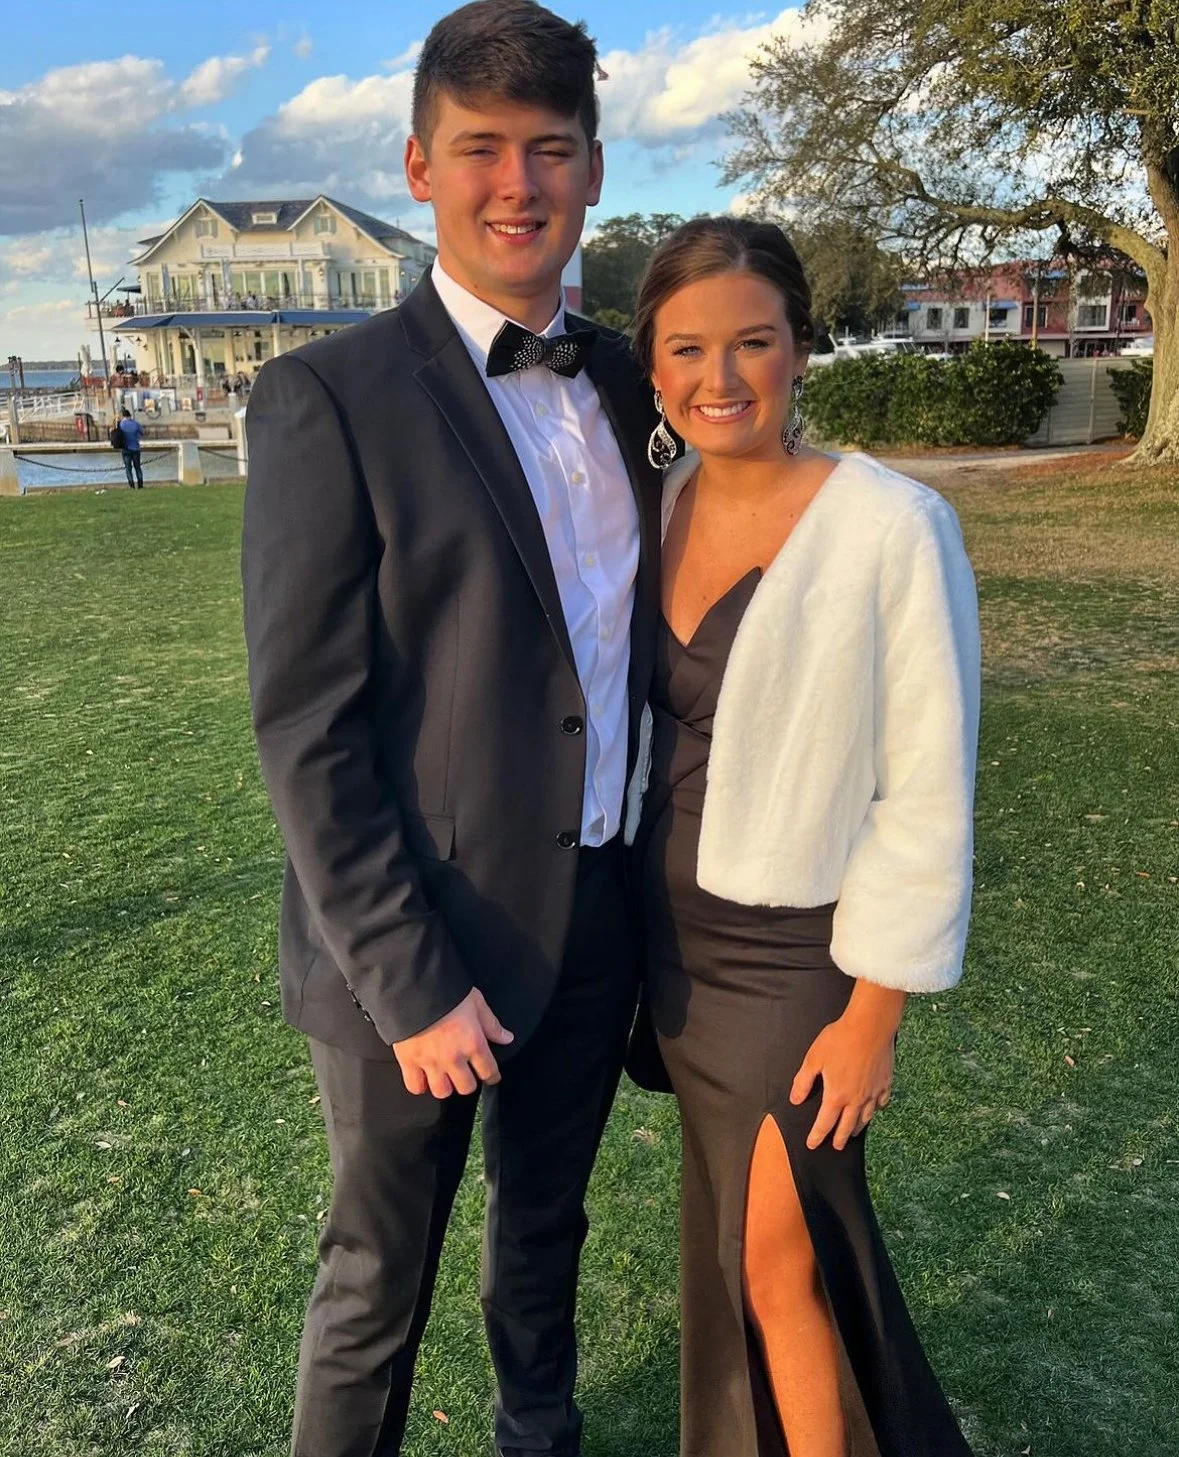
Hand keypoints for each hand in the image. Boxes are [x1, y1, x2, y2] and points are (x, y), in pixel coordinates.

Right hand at [392, 989, 513, 1098]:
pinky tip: (424, 1079)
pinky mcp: (409, 1061)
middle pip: (466, 1087)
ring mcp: (430, 1062)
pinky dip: (420, 1086)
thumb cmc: (446, 991)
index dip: (492, 1076)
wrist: (414, 986)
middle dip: (468, 1082)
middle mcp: (454, 1057)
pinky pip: (415, 1086)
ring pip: (442, 1091)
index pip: (488, 1071)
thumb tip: (506, 1038)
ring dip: (445, 1086)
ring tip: (445, 1077)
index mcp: (473, 1043)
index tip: (490, 1076)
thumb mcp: (476, 1003)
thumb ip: (491, 1024)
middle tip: (465, 1074)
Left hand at [789, 983, 906, 1150]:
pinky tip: (874, 1109)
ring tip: (853, 1133)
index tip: (813, 1144)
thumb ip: (803, 1082)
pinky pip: (880, 1103)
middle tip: (836, 1146)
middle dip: (840, 1138)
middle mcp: (856, 1099)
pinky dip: (876, 1110)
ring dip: (857, 1127)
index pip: (825, 1123)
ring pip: (865, 1118)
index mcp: (836, 1095)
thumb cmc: (840, 1040)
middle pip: (847, 1126)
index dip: (817, 1136)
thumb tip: (796, 1100)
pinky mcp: (885, 1083)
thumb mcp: (813, 1059)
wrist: (870, 1027)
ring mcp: (873, 1093)